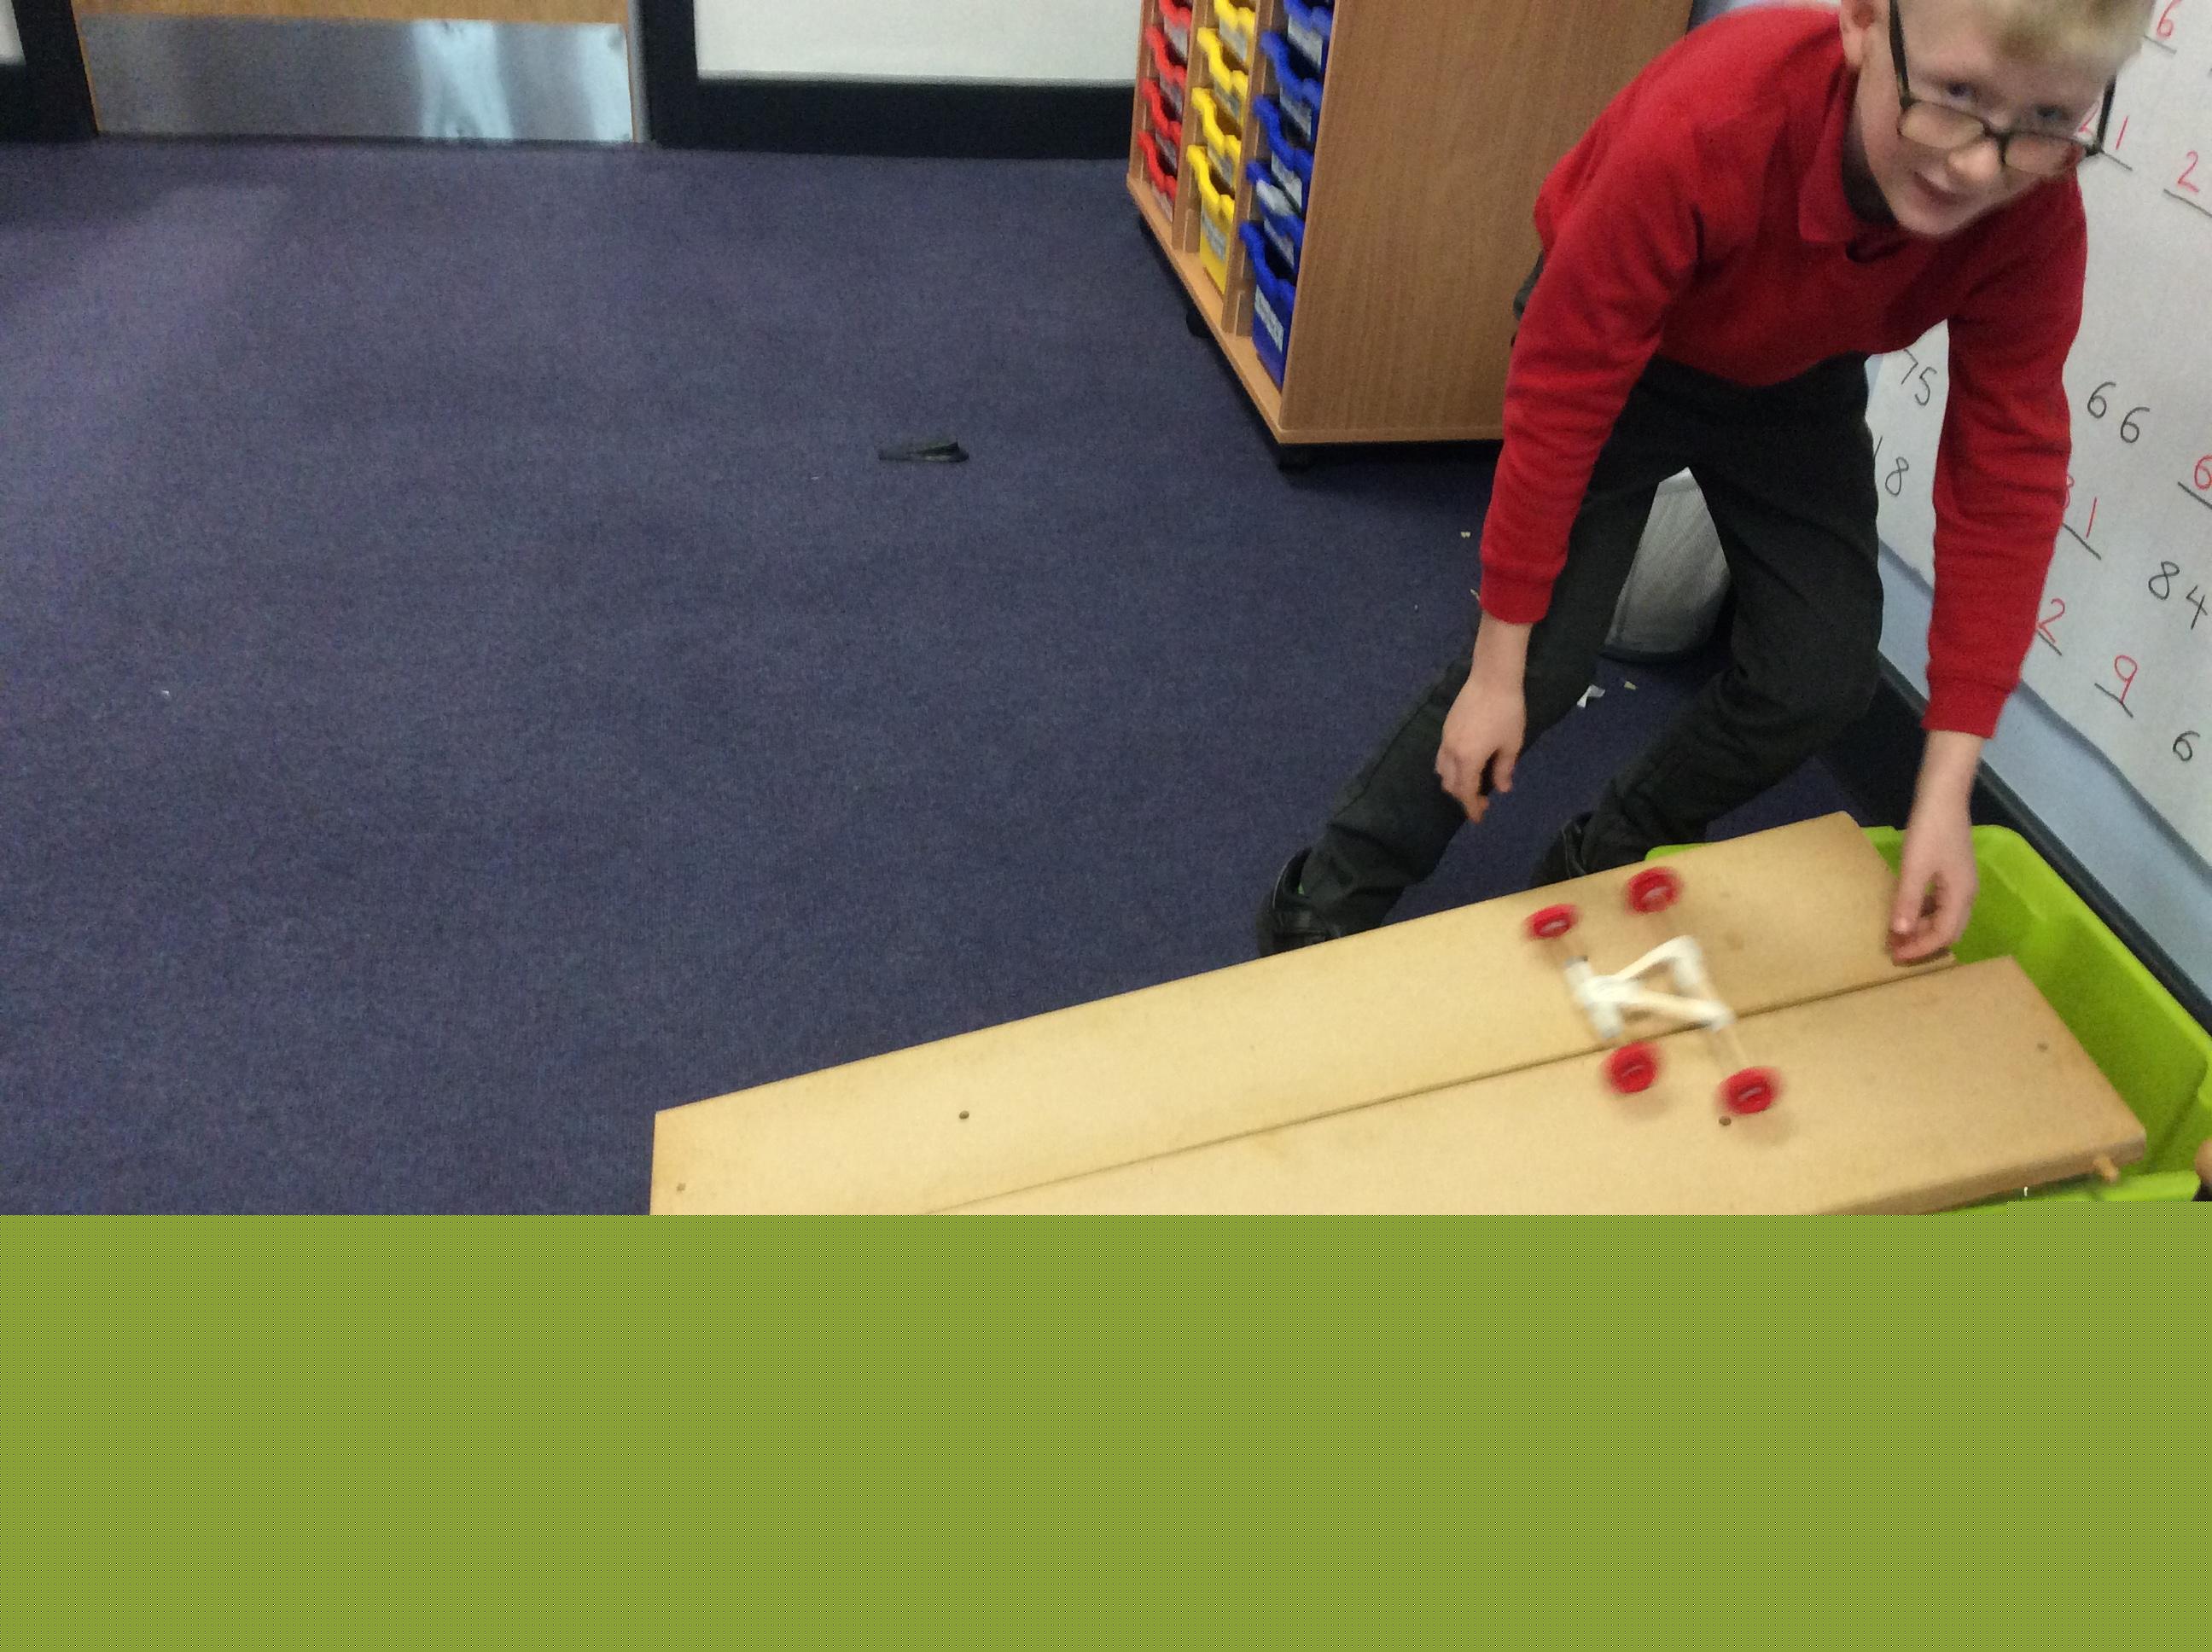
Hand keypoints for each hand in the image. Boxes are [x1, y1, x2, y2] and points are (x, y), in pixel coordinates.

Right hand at [1436, 674, 1524, 822]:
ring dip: (1455, 782)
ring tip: (1472, 782)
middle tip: (1482, 800)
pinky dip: (1451, 768)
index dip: (1472, 807)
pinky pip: (1442, 757)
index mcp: (1468, 759)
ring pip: (1442, 771)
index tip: (1479, 818)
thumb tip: (1502, 788)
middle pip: (1450, 784)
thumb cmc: (1507, 712)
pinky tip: (1466, 763)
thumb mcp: (1511, 744)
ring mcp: (1446, 739)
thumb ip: (1504, 769)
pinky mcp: (1446, 728)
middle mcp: (1451, 752)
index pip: (1466, 792)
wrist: (1492, 678)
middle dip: (1463, 797)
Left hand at [1889, 801, 1976, 963]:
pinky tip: (1904, 913)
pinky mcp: (1951, 872)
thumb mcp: (1915, 867)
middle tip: (1895, 951)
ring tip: (1896, 936)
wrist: (1943, 796)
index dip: (1920, 949)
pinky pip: (1938, 903)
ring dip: (1922, 929)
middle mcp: (1966, 893)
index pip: (1943, 935)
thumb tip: (1900, 934)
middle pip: (1948, 930)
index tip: (1895, 957)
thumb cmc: (1930, 831)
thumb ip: (1908, 901)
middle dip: (1923, 944)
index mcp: (1962, 896)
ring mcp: (1960, 882)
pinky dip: (1922, 912)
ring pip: (1943, 917)